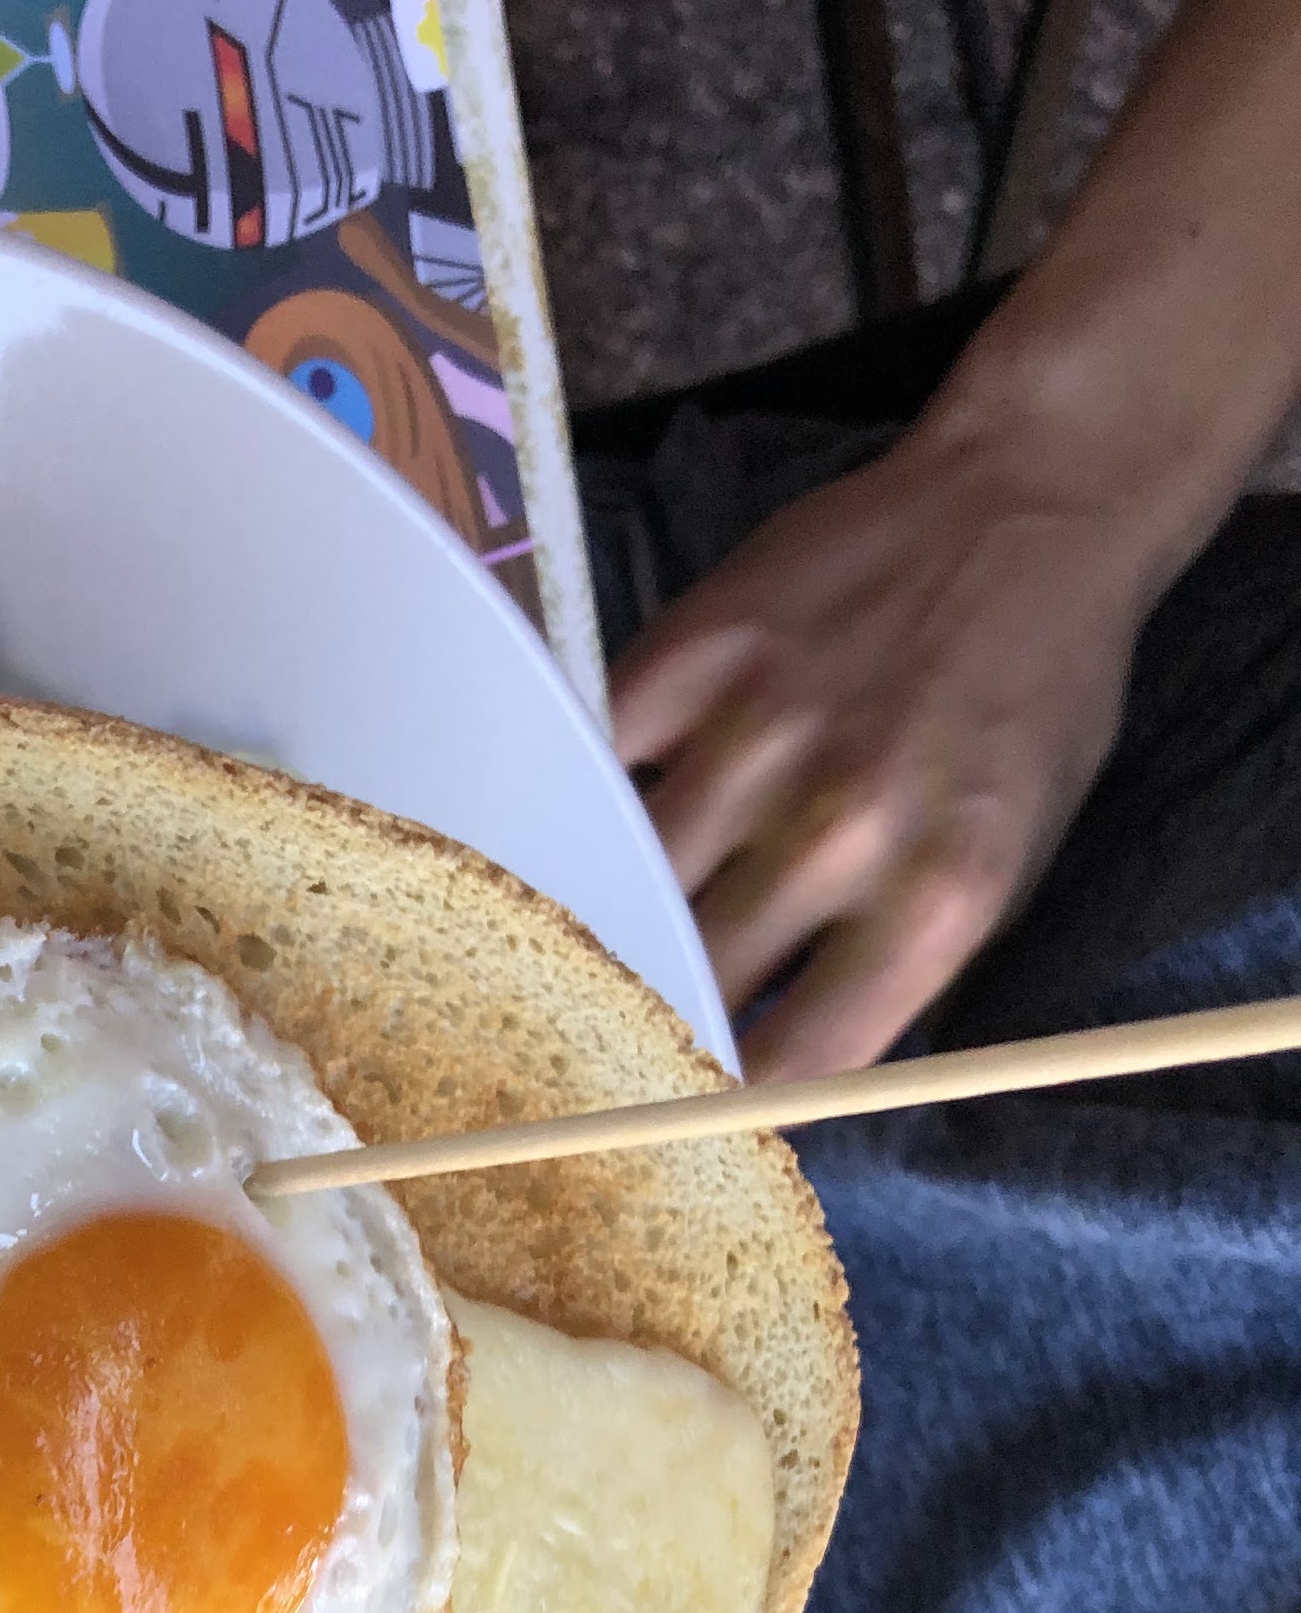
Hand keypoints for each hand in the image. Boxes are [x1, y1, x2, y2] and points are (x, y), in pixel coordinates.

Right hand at [609, 426, 1147, 1075]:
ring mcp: (757, 733)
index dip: (722, 1101)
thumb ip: (897, 968)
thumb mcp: (1011, 862)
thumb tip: (778, 1061)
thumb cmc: (1030, 695)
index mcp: (941, 895)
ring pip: (619, 880)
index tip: (684, 1108)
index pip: (793, 1061)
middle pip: (690, 979)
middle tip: (616, 1026)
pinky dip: (584, 798)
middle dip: (647, 1014)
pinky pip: (595, 765)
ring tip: (582, 931)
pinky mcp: (691, 654)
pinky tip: (588, 813)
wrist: (1030, 504)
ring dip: (599, 913)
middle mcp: (846, 825)